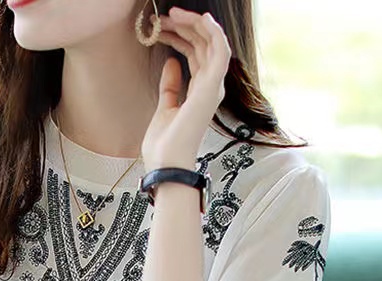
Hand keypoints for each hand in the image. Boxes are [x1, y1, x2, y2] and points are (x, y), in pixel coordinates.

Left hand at [141, 6, 231, 171]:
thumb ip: (170, 86)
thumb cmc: (165, 146)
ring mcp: (212, 88)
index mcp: (200, 93)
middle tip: (164, 17)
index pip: (196, 55)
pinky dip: (213, 32)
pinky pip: (220, 50)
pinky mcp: (212, 87)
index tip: (162, 28)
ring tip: (174, 14)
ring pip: (211, 43)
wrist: (166, 164)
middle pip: (203, 46)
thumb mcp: (164, 108)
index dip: (181, 37)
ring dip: (195, 24)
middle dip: (184, 27)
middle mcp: (210, 89)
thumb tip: (171, 61)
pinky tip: (201, 18)